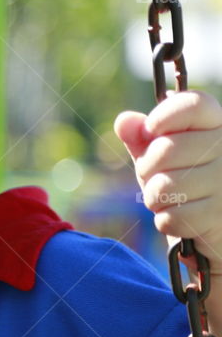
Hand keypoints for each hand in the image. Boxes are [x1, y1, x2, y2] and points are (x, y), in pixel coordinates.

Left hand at [114, 90, 221, 281]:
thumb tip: (124, 121)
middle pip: (165, 150)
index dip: (163, 117)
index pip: (193, 104)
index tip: (151, 131)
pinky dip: (166, 221)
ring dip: (155, 198)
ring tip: (169, 199)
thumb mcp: (162, 157)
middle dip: (147, 168)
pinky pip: (171, 217)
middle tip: (156, 177)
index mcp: (218, 125)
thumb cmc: (186, 186)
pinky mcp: (220, 217)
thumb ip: (142, 138)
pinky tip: (182, 218)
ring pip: (164, 187)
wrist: (217, 232)